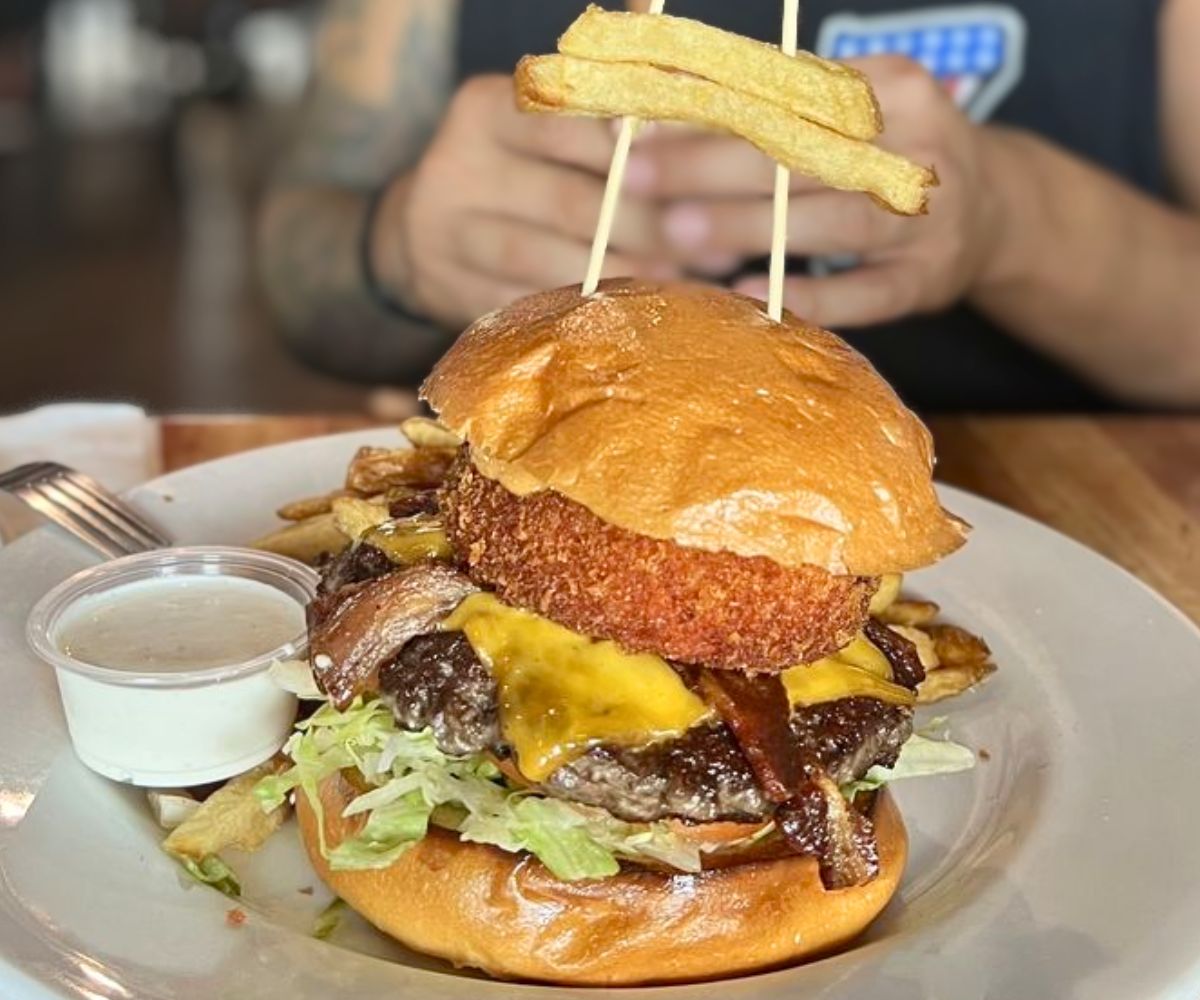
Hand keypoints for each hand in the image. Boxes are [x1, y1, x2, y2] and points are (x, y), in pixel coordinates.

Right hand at [372, 75, 673, 327]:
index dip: (634, 154)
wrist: (422, 230)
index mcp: (484, 111)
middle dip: (643, 226)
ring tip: (669, 282)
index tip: (687, 176)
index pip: (569, 126)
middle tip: (695, 243)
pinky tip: (621, 312)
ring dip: (617, 274)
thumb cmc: (518, 172)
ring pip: (545, 261)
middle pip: (568, 200)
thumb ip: (610, 135)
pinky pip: (525, 306)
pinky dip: (579, 312)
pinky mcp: (449, 291)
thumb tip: (705, 153)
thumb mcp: (546, 134)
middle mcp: (455, 167)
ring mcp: (444, 235)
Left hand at [629, 56, 1003, 326]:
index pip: (790, 94)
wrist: (994, 213)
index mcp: (895, 86)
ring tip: (682, 234)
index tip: (641, 125)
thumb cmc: (889, 156)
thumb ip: (768, 103)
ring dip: (754, 227)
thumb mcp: (847, 111)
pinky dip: (808, 296)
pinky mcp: (925, 281)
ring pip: (835, 221)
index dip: (713, 110)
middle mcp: (919, 146)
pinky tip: (749, 296)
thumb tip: (664, 93)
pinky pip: (864, 294)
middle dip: (713, 166)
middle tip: (638, 179)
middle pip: (805, 153)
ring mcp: (927, 219)